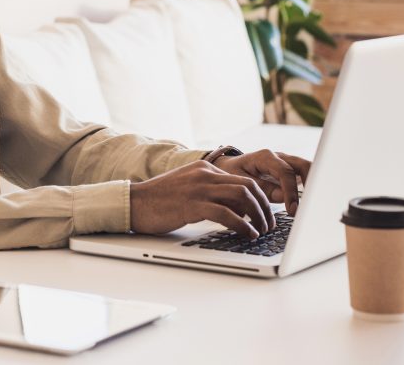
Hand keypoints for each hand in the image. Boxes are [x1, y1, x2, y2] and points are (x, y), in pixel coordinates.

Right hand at [130, 160, 275, 237]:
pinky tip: (248, 234)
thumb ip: (208, 192)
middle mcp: (205, 174)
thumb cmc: (159, 201)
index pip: (242, 179)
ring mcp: (199, 188)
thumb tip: (233, 208)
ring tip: (262, 231)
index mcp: (205, 169)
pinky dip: (242, 225)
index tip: (265, 214)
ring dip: (258, 216)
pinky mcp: (193, 204)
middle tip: (270, 224)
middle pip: (248, 186)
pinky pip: (226, 213)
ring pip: (242, 197)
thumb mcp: (187, 188)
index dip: (259, 198)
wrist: (133, 202)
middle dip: (264, 207)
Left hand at [213, 149, 310, 216]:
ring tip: (313, 206)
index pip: (285, 172)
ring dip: (313, 186)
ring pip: (308, 169)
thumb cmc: (232, 174)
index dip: (291, 192)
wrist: (229, 167)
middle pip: (303, 165)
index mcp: (265, 157)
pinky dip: (310, 188)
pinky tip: (310, 204)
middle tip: (309, 206)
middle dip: (311, 185)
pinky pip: (305, 176)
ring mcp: (286, 162)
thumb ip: (261, 188)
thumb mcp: (241, 182)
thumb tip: (283, 197)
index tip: (292, 210)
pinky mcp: (290, 171)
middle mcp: (279, 157)